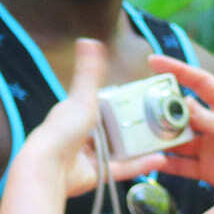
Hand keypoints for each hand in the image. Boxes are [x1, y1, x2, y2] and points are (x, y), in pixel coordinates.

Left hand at [10, 40, 164, 198]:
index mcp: (77, 113)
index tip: (144, 99)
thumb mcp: (81, 96)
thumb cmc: (62, 129)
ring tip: (164, 140)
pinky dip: (140, 165)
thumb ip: (89, 71)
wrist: (49, 166)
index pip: (103, 105)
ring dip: (141, 147)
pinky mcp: (96, 175)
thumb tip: (88, 39)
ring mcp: (89, 156)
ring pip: (120, 150)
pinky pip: (122, 169)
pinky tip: (160, 160)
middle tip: (160, 120)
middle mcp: (83, 134)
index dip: (121, 102)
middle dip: (134, 127)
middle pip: (114, 128)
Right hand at [146, 54, 213, 192]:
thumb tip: (184, 103)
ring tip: (139, 138)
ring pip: (178, 140)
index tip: (152, 61)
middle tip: (137, 108)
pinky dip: (167, 164)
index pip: (199, 83)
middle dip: (160, 110)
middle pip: (182, 112)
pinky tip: (153, 163)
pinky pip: (182, 165)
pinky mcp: (208, 170)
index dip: (176, 70)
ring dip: (161, 139)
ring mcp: (210, 147)